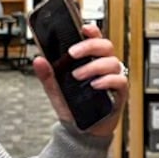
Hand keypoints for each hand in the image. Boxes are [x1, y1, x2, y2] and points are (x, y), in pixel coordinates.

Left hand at [32, 22, 127, 137]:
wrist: (81, 130)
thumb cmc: (73, 106)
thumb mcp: (56, 89)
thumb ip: (47, 75)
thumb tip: (38, 60)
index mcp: (91, 60)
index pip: (96, 38)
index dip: (92, 30)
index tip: (83, 28)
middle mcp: (104, 66)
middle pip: (106, 45)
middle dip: (89, 46)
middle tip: (72, 53)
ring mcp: (113, 78)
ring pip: (112, 62)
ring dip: (93, 66)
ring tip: (78, 75)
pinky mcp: (119, 92)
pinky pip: (120, 81)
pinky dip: (107, 80)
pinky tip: (94, 85)